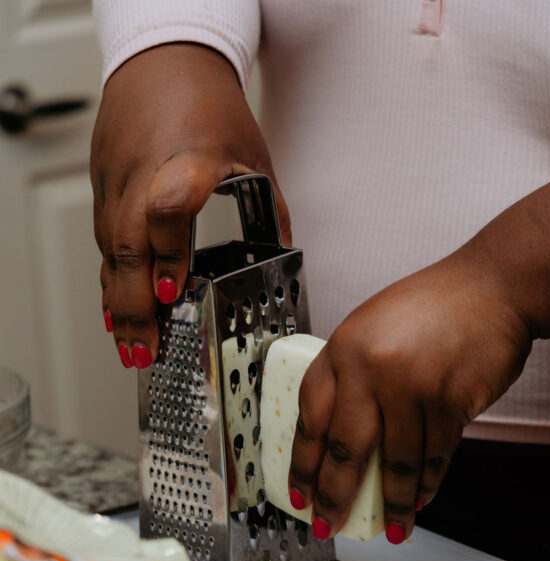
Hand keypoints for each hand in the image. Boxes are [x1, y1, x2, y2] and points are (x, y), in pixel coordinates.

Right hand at [90, 43, 289, 367]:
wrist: (162, 61)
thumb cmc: (211, 108)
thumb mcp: (255, 158)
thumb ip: (271, 212)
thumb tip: (284, 263)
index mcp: (191, 159)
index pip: (169, 205)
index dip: (167, 251)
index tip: (172, 291)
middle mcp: (146, 172)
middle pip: (131, 244)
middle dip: (138, 306)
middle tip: (149, 350)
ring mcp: (118, 180)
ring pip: (113, 252)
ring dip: (120, 305)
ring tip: (134, 350)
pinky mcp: (104, 188)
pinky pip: (105, 245)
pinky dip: (112, 283)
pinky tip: (119, 318)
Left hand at [288, 253, 531, 542]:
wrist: (494, 288)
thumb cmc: (434, 306)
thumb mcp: (372, 329)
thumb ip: (352, 377)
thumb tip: (339, 440)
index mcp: (343, 348)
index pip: (310, 417)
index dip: (304, 463)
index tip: (301, 493)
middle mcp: (372, 368)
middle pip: (347, 450)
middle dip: (337, 496)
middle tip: (332, 523)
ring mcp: (412, 386)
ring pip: (397, 462)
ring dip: (394, 503)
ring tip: (391, 527)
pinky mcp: (451, 402)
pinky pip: (434, 456)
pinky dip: (427, 484)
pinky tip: (421, 500)